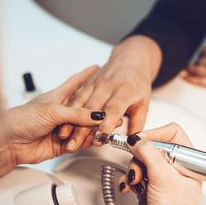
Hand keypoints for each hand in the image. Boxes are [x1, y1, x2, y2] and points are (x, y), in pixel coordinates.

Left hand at [2, 66, 106, 164]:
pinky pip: (80, 142)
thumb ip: (76, 114)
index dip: (86, 75)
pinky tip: (96, 139)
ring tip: (111, 124)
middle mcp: (61, 112)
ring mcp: (62, 129)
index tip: (97, 67)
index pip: (75, 83)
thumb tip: (97, 115)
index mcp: (56, 98)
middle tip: (114, 106)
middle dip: (99, 107)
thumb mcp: (52, 111)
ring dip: (96, 127)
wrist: (8, 142)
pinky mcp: (61, 145)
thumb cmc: (21, 120)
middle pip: (84, 108)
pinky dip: (88, 141)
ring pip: (84, 127)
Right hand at [57, 36, 161, 151]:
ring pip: (79, 104)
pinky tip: (62, 124)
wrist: (130, 59)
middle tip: (74, 145)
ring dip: (70, 122)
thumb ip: (137, 124)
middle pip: (92, 110)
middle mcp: (108, 86)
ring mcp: (95, 83)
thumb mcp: (144, 104)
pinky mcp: (87, 83)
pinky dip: (67, 112)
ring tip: (64, 138)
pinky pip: (75, 98)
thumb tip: (132, 142)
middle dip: (81, 129)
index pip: (113, 110)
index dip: (105, 126)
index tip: (99, 140)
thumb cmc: (138, 83)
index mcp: (124, 91)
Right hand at [118, 123, 201, 204]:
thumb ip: (149, 154)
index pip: (172, 132)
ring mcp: (161, 175)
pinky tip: (132, 187)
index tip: (141, 140)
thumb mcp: (163, 178)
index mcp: (188, 160)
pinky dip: (130, 179)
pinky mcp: (149, 185)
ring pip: (141, 159)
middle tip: (139, 167)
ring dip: (134, 169)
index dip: (155, 134)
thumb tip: (137, 139)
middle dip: (141, 156)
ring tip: (137, 182)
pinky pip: (135, 173)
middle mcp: (175, 165)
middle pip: (152, 145)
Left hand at [184, 43, 205, 93]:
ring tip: (184, 72)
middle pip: (198, 61)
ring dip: (189, 71)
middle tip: (190, 65)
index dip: (203, 55)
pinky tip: (185, 78)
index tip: (202, 57)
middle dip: (195, 63)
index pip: (204, 51)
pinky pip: (198, 82)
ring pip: (195, 71)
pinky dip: (190, 79)